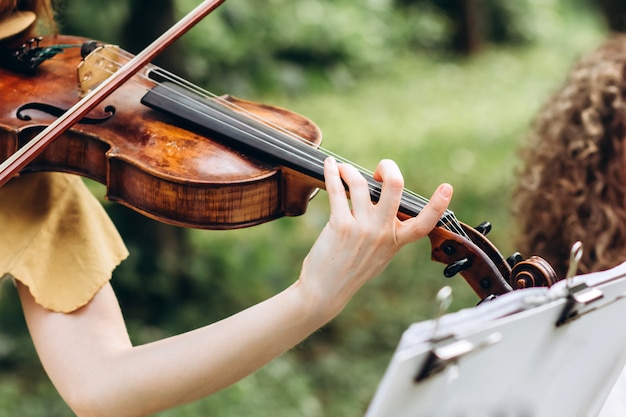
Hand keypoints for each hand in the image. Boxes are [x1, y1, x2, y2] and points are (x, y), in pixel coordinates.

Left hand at [296, 157, 452, 319]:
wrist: (326, 290)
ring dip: (349, 170)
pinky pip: (337, 190)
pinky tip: (329, 166)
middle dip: (388, 167)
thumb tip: (380, 201)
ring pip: (360, 183)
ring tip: (343, 170)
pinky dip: (332, 173)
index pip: (425, 223)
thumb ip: (386, 231)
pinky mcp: (341, 225)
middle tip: (379, 169)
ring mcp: (362, 228)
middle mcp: (383, 232)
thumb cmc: (351, 269)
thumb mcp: (379, 254)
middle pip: (395, 186)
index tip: (447, 187)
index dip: (438, 204)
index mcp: (396, 240)